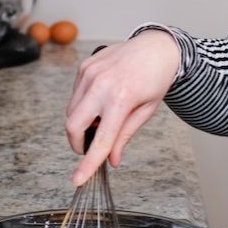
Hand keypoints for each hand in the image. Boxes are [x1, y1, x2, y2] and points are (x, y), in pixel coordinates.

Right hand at [64, 30, 180, 185]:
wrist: (156, 47)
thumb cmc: (155, 79)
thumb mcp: (145, 112)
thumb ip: (125, 136)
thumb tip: (112, 160)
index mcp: (121, 99)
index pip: (100, 140)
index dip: (88, 164)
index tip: (78, 180)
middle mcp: (100, 85)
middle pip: (73, 125)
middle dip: (77, 142)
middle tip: (91, 146)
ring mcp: (89, 74)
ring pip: (71, 111)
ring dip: (82, 122)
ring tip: (104, 116)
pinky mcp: (84, 67)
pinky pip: (75, 95)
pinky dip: (84, 105)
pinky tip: (102, 99)